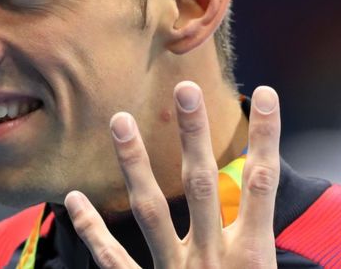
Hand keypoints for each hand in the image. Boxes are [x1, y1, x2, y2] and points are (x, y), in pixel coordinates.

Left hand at [64, 81, 279, 267]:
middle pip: (204, 184)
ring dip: (134, 165)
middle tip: (185, 89)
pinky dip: (94, 230)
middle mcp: (212, 257)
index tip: (265, 94)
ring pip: (152, 210)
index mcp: (252, 255)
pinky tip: (73, 198)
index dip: (266, 137)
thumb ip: (256, 239)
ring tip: (118, 122)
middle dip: (196, 136)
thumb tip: (252, 198)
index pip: (262, 183)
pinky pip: (115, 260)